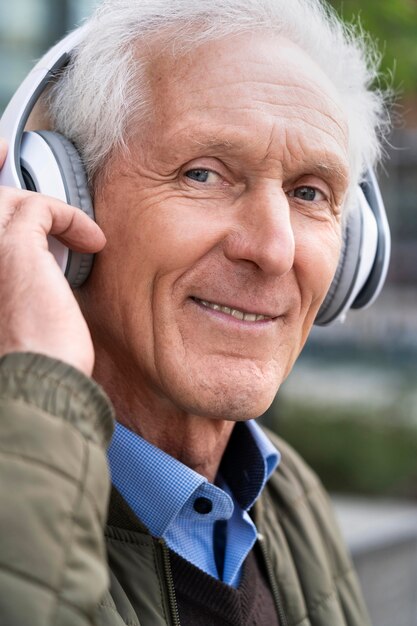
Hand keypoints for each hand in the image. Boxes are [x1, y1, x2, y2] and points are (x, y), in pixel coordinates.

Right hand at [0, 138, 105, 375]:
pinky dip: (70, 218)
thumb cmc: (32, 362)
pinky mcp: (12, 248)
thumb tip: (45, 271)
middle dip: (1, 180)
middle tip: (24, 170)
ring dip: (46, 208)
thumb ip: (20, 284)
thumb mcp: (19, 317)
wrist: (36, 385)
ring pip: (5, 199)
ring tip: (81, 230)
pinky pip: (41, 210)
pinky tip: (93, 243)